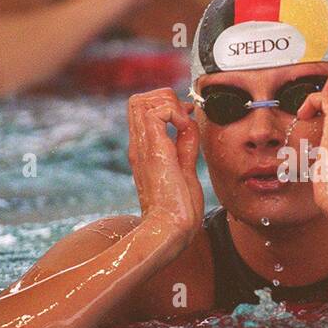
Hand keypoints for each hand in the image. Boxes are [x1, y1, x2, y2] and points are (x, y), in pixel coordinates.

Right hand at [126, 88, 203, 241]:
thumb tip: (189, 126)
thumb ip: (185, 147)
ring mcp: (143, 147)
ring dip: (168, 103)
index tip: (186, 119)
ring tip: (183, 123)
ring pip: (142, 101)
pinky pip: (157, 112)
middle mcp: (140, 146)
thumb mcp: (185, 170)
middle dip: (165, 98)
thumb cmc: (178, 211)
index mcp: (146, 151)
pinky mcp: (153, 151)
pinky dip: (173, 113)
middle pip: (138, 100)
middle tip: (184, 117)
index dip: (166, 105)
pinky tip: (184, 129)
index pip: (144, 112)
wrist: (170, 229)